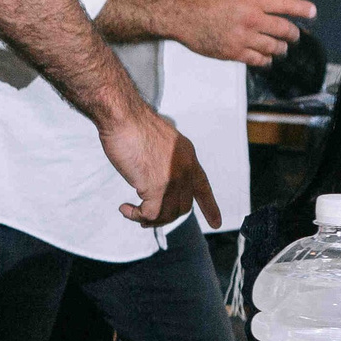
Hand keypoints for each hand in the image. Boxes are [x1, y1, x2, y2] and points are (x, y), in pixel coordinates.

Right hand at [99, 108, 218, 228]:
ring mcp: (173, 179)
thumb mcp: (160, 142)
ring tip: (132, 211)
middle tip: (146, 218)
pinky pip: (150, 214)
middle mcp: (185, 169)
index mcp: (187, 156)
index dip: (210, 207)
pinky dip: (136, 216)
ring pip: (167, 214)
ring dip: (148, 218)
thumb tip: (155, 177)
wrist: (124, 117)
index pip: (203, 187)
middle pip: (183, 206)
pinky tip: (125, 208)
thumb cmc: (133, 125)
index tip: (216, 223)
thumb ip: (164, 161)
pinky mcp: (156, 187)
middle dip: (165, 216)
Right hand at [173, 0, 315, 66]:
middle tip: (295, 35)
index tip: (312, 12)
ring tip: (282, 48)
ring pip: (273, 47)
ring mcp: (243, 38)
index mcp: (252, 1)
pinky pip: (257, 59)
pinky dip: (265, 60)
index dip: (301, 8)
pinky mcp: (234, 52)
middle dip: (293, 33)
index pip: (284, 4)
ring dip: (281, 48)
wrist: (182, 18)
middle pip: (283, 29)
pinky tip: (266, 59)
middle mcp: (251, 20)